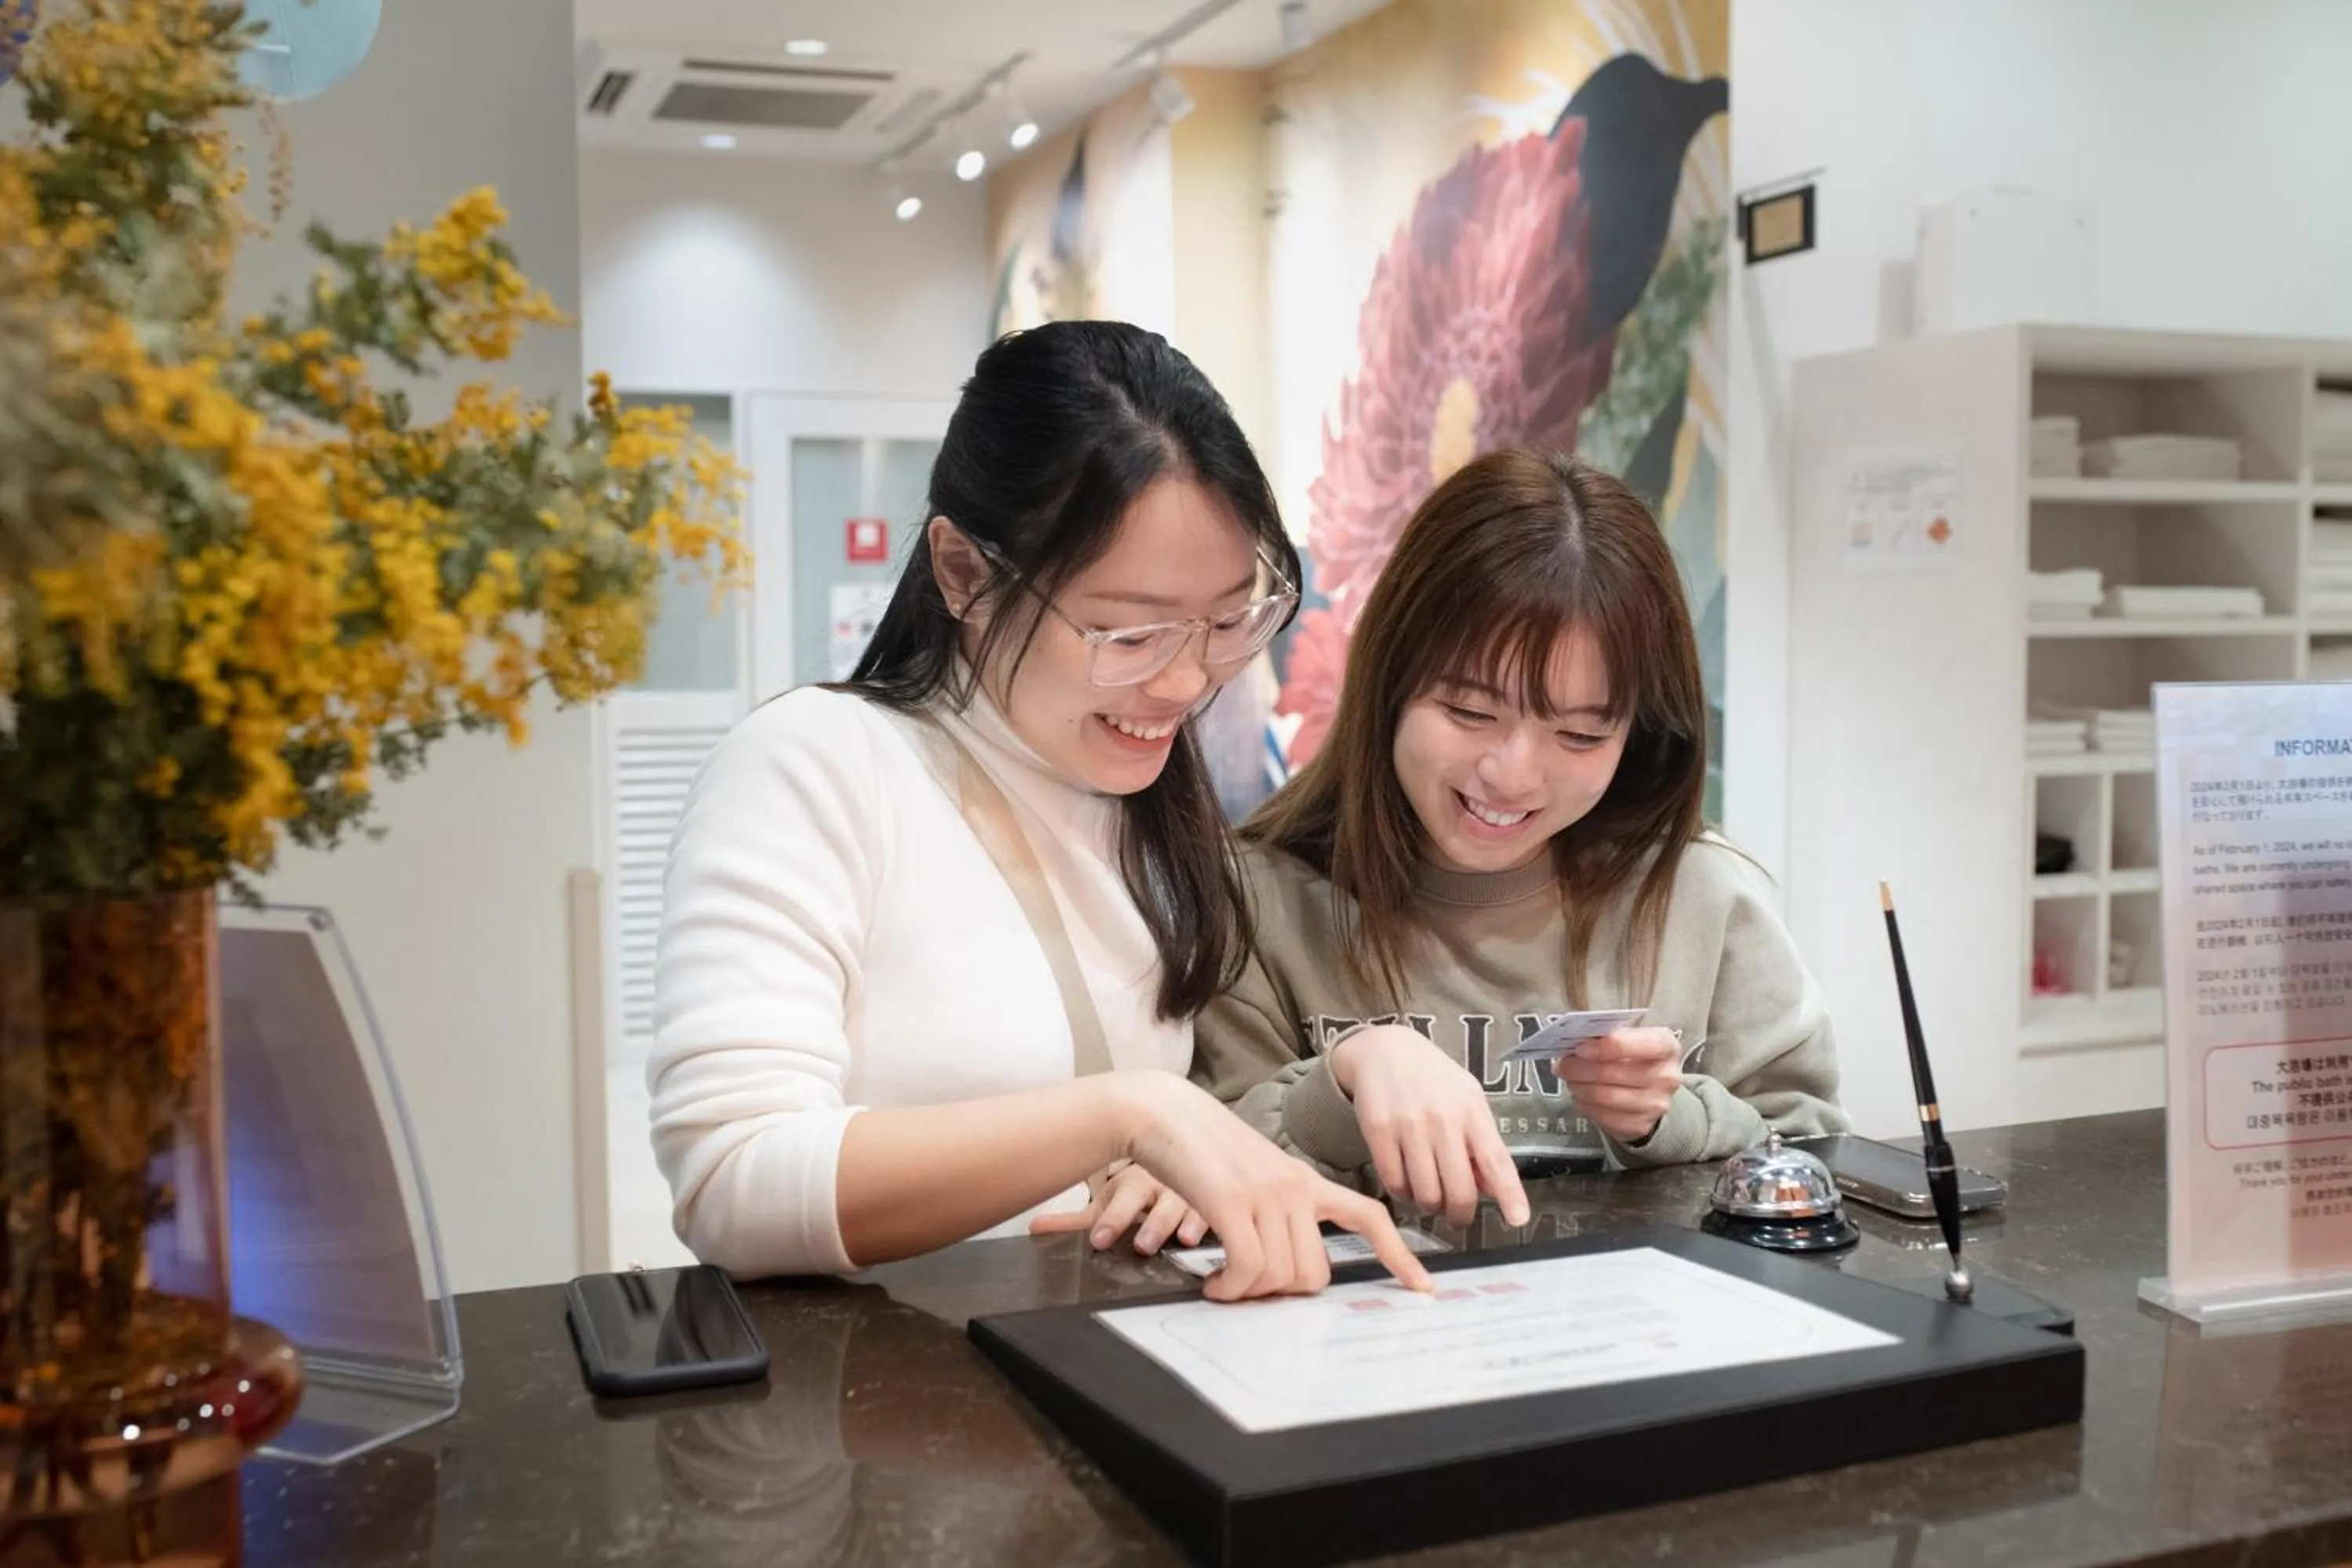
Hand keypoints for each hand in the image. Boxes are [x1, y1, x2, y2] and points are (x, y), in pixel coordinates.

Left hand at [1029, 1160, 1209, 1254]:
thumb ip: (1074, 1220)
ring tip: (1182, 1239)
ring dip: (1187, 1221)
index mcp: (1135, 1182)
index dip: (1113, 1220)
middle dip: (1151, 1224)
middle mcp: (1166, 1184)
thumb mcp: (1107, 1200)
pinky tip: (1215, 1229)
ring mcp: (1198, 1190)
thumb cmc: (1141, 1185)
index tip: (1100, 1241)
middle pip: (1159, 1201)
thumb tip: (1033, 1228)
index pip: (1124, 1196)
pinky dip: (1216, 1220)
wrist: (1181, 1143)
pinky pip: (1222, 1209)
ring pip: (1194, 1204)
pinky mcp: (1224, 1198)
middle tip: (1143, 1245)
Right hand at [1107, 1073, 1436, 1302]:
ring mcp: (1266, 1193)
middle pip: (1315, 1273)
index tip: (1422, 1287)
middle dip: (1282, 1293)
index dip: (1399, 1255)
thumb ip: (1276, 1212)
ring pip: (1282, 1276)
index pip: (1368, 1215)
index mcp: (1306, 1180)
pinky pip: (1249, 1268)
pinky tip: (1215, 1285)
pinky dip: (1231, 1288)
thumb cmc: (1201, 1150)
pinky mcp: (1231, 1201)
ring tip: (1225, 1284)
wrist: (1163, 1113)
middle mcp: (1294, 1187)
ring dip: (1250, 1293)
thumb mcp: (1255, 1176)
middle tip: (1250, 1289)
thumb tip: (1279, 1269)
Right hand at [1331, 1025, 1529, 1226]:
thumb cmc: (1434, 1079)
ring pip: (1426, 1194)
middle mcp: (1443, 1121)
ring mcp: (1409, 1127)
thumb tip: (1491, 1189)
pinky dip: (1403, 1195)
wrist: (1385, 1050)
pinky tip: (1406, 1185)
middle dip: (1460, 1215)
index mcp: (1472, 1112)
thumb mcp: (1468, 1099)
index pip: (1496, 1161)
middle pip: (1459, 1190)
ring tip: (1429, 1197)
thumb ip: (1481, 1142)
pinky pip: (1395, 1183)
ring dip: (1430, 1206)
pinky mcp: (1378, 1132)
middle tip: (1457, 1217)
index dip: (1510, 1194)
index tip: (1519, 1219)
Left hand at [1555, 1027, 1682, 1142]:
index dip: (1602, 1047)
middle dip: (1579, 1068)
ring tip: (1570, 1079)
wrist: (1652, 1089)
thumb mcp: (1628, 1037)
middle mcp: (1666, 1076)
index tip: (1579, 1048)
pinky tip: (1581, 1095)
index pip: (1632, 1044)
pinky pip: (1603, 1117)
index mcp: (1665, 1045)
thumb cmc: (1635, 1056)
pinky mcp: (1641, 1125)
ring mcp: (1656, 1104)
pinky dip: (1585, 1105)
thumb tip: (1573, 1041)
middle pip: (1611, 1072)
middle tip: (1562, 1065)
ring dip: (1579, 1087)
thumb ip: (1606, 1035)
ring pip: (1604, 1096)